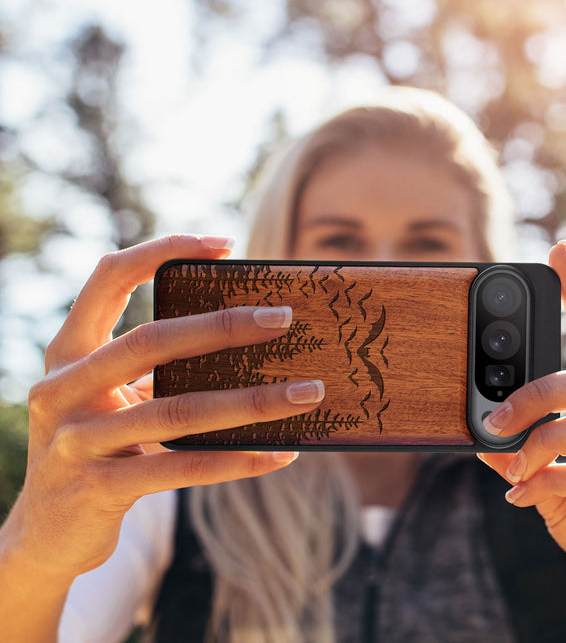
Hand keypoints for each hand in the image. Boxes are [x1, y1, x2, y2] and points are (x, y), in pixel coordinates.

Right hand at [3, 235, 324, 582]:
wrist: (46, 533)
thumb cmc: (98, 446)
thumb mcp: (111, 398)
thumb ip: (154, 369)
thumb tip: (247, 340)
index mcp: (68, 352)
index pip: (109, 278)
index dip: (163, 250)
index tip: (225, 244)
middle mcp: (62, 388)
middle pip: (151, 341)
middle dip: (223, 326)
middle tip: (283, 318)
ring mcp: (76, 441)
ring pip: (178, 410)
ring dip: (252, 401)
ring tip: (306, 393)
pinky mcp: (99, 489)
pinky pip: (182, 468)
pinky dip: (237, 460)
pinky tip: (280, 454)